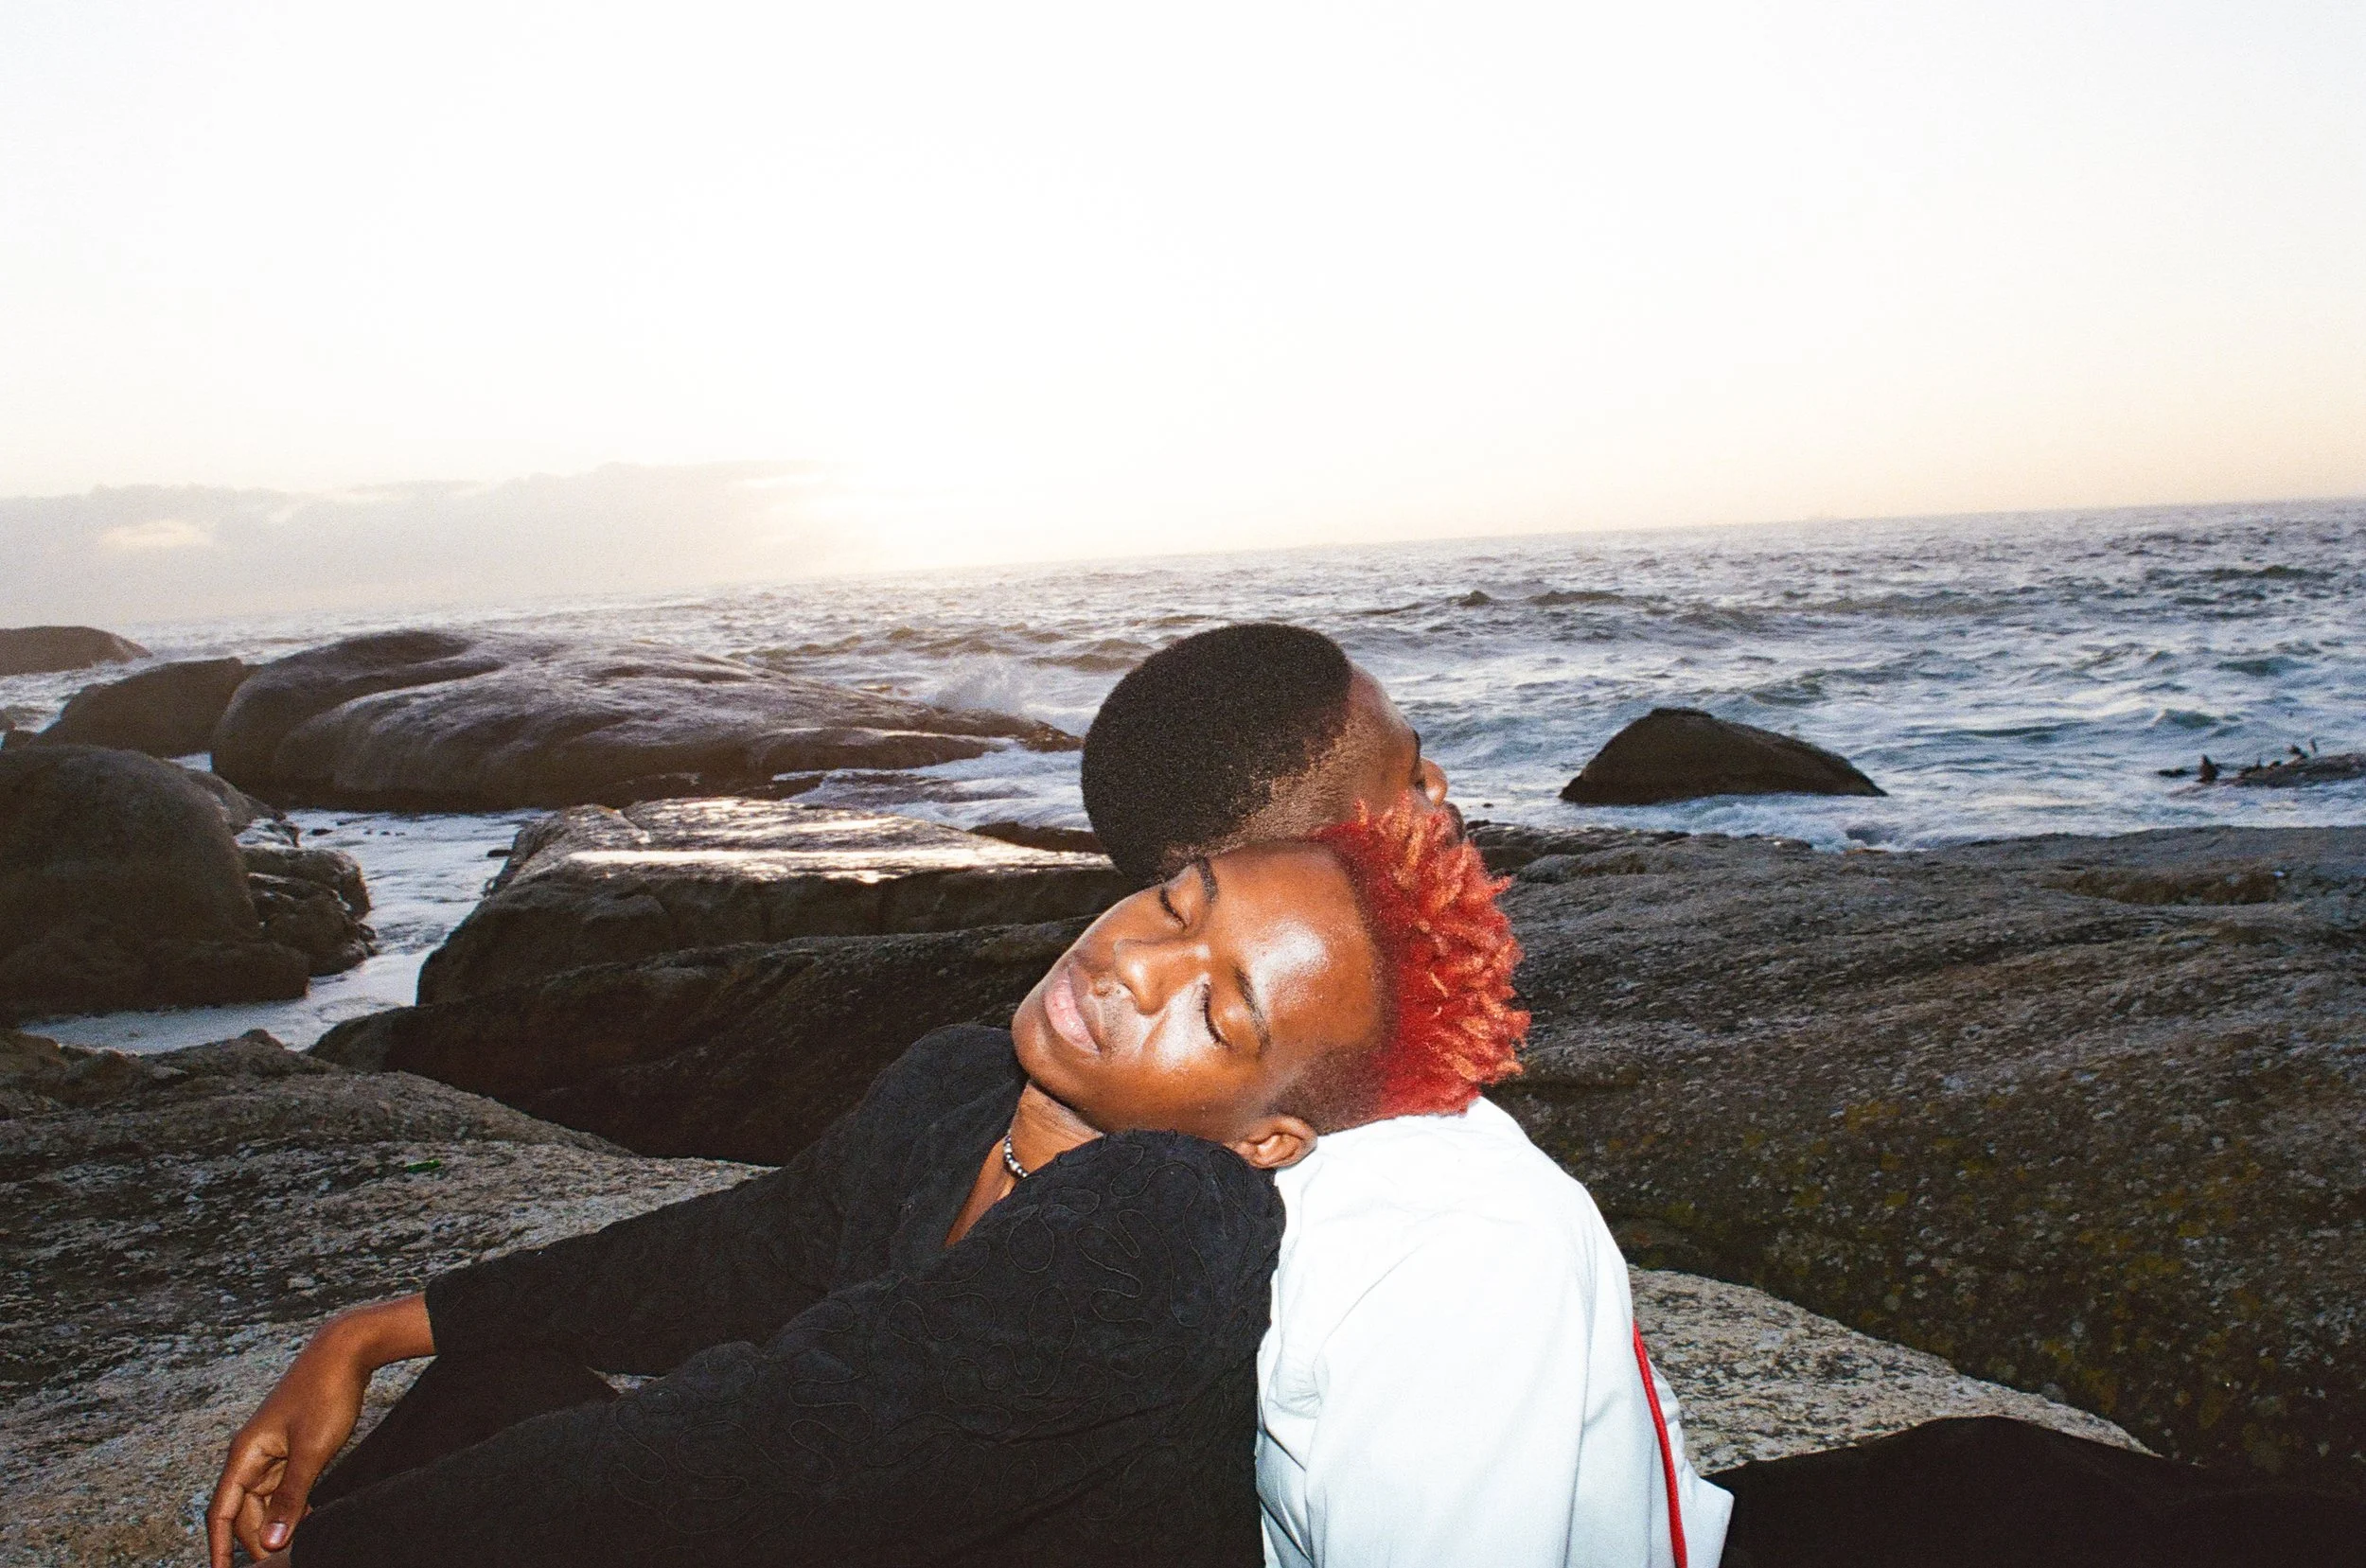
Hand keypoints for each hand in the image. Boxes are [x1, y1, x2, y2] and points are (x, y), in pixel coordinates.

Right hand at [207, 1295, 432, 1567]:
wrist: (347, 1349)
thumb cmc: (326, 1393)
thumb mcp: (312, 1451)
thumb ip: (291, 1498)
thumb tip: (269, 1542)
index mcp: (244, 1455)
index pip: (221, 1513)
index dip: (219, 1547)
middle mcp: (252, 1454)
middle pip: (244, 1511)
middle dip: (256, 1540)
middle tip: (281, 1564)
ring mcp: (273, 1450)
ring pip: (266, 1500)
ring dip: (276, 1524)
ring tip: (295, 1549)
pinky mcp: (293, 1445)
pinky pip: (285, 1485)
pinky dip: (292, 1505)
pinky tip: (309, 1520)